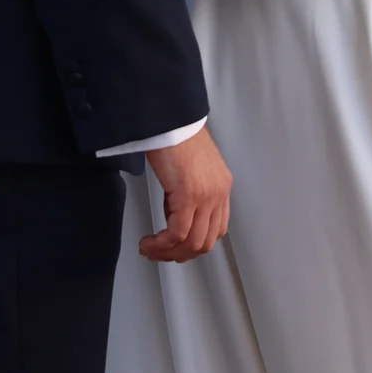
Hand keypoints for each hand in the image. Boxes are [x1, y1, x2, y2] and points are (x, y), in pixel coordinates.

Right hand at [138, 127, 231, 262]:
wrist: (171, 119)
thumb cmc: (177, 137)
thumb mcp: (192, 169)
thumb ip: (191, 193)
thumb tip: (174, 215)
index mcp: (222, 187)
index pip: (216, 230)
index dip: (194, 244)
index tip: (174, 246)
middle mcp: (219, 194)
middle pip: (205, 242)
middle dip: (179, 254)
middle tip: (159, 252)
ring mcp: (206, 196)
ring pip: (191, 242)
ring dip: (168, 252)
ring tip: (149, 249)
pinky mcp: (189, 195)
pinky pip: (176, 233)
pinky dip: (161, 244)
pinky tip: (149, 242)